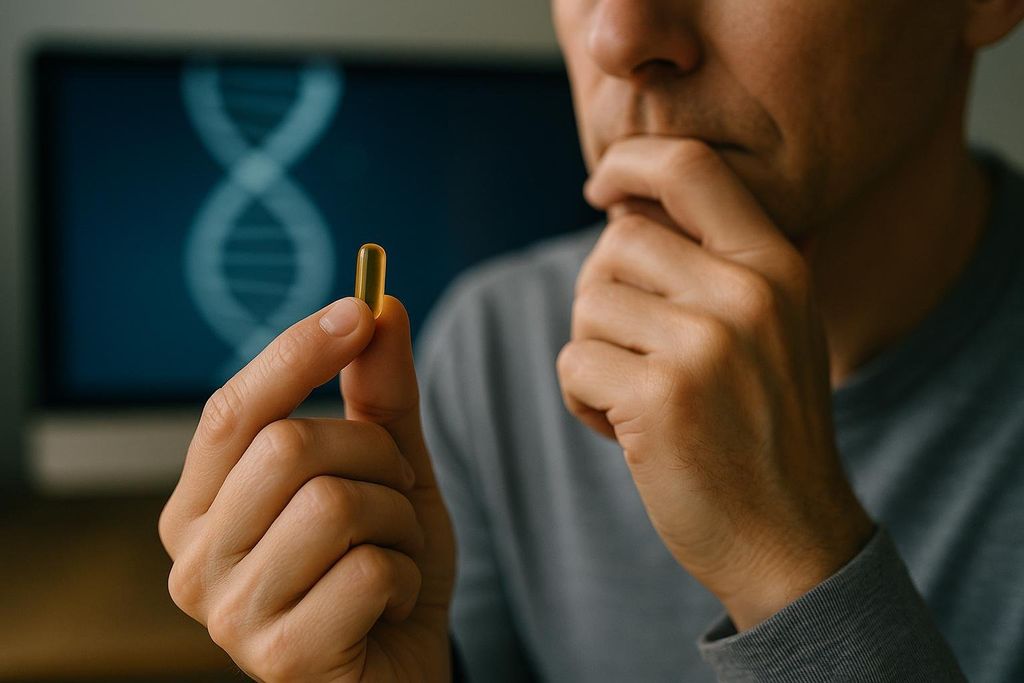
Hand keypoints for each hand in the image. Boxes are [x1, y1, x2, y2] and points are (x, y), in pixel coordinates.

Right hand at [159, 295, 455, 680]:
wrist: (404, 666)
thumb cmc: (382, 563)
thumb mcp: (388, 469)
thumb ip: (378, 395)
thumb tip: (380, 305)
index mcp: (203, 503)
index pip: (234, 409)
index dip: (296, 352)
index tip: (359, 310)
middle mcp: (195, 558)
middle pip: (288, 447)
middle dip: (373, 454)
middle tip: (394, 488)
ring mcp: (229, 615)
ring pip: (334, 505)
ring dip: (397, 520)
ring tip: (393, 553)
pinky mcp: (277, 659)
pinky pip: (368, 573)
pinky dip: (406, 577)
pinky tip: (389, 605)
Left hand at [556, 136, 873, 630]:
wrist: (791, 538)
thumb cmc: (766, 429)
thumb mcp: (774, 328)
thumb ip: (716, 263)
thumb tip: (622, 210)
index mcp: (777, 266)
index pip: (690, 168)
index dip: (631, 162)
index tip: (601, 185)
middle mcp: (747, 295)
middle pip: (619, 241)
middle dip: (604, 290)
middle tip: (630, 347)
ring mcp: (705, 346)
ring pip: (589, 303)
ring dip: (594, 351)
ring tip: (638, 396)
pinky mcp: (659, 400)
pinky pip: (573, 363)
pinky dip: (582, 398)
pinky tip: (624, 429)